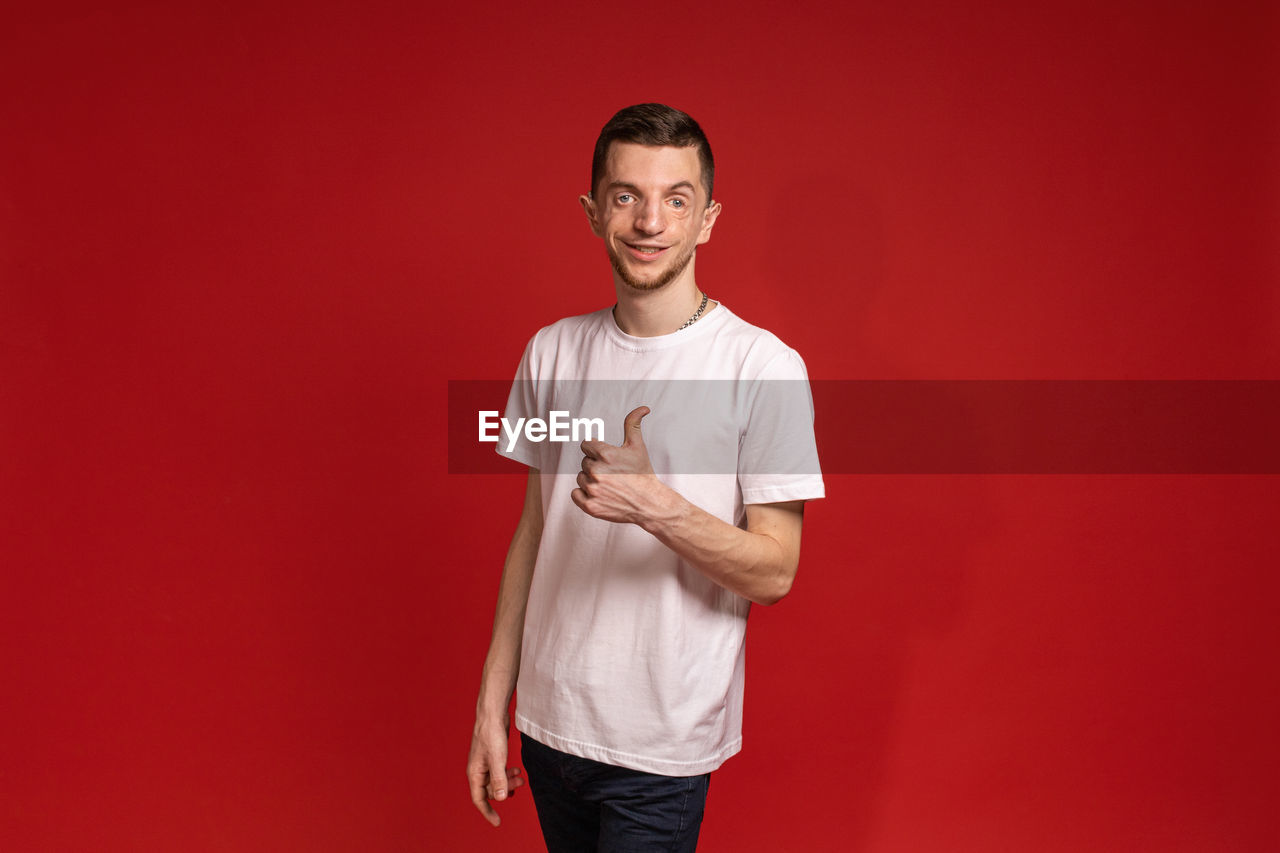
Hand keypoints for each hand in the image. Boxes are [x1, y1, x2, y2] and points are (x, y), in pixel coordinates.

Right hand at [466, 716, 525, 826]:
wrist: (492, 715)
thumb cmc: (491, 735)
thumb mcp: (497, 760)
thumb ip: (499, 780)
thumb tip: (501, 799)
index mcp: (474, 773)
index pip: (479, 799)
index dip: (487, 812)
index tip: (498, 822)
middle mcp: (478, 771)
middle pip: (490, 791)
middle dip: (505, 791)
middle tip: (520, 785)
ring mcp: (485, 764)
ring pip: (497, 781)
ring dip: (508, 782)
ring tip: (521, 777)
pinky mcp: (493, 757)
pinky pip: (500, 773)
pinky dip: (508, 775)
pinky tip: (517, 771)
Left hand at [571, 406, 666, 523]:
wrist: (649, 503)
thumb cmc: (643, 473)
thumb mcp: (638, 446)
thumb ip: (633, 424)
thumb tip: (643, 408)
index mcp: (606, 454)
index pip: (586, 445)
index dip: (597, 451)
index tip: (608, 458)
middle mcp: (597, 471)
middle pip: (584, 462)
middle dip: (596, 466)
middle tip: (612, 473)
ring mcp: (593, 490)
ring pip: (580, 478)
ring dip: (590, 480)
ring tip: (609, 484)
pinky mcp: (590, 506)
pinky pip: (575, 494)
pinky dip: (583, 495)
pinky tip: (599, 494)